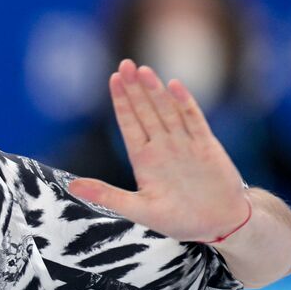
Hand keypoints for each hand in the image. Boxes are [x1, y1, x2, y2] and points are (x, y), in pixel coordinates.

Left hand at [67, 60, 251, 242]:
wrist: (219, 225)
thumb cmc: (179, 219)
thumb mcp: (138, 210)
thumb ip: (106, 195)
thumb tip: (71, 186)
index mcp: (145, 160)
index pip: (130, 124)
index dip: (122, 102)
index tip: (113, 79)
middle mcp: (163, 147)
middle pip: (146, 111)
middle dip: (135, 88)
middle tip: (124, 64)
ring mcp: (185, 144)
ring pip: (167, 111)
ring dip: (155, 91)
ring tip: (143, 70)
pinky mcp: (207, 146)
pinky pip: (194, 120)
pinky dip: (184, 103)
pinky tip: (174, 86)